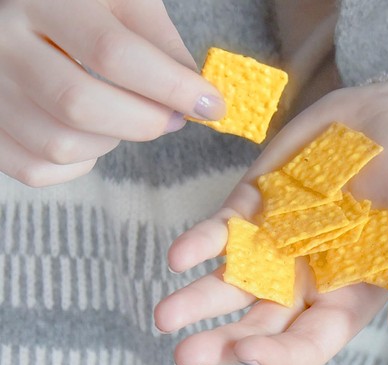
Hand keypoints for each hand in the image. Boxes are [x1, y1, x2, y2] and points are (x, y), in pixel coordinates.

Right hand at [0, 0, 224, 185]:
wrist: (15, 7)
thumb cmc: (77, 1)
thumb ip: (158, 38)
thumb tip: (197, 94)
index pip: (112, 53)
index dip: (171, 87)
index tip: (210, 105)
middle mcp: (2, 42)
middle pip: (81, 105)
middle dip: (146, 121)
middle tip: (173, 117)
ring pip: (61, 144)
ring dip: (112, 141)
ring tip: (124, 115)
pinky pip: (39, 170)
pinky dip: (78, 165)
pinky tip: (90, 135)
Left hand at [153, 82, 387, 364]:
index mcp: (351, 297)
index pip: (310, 343)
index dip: (281, 356)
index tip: (249, 353)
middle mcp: (308, 280)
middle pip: (260, 325)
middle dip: (223, 344)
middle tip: (187, 356)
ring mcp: (278, 243)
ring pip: (232, 284)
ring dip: (197, 302)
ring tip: (164, 316)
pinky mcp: (257, 204)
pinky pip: (224, 231)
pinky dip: (201, 242)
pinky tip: (180, 255)